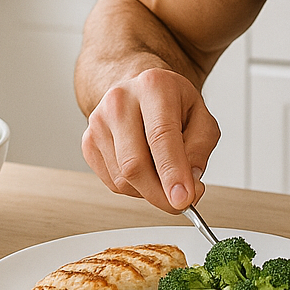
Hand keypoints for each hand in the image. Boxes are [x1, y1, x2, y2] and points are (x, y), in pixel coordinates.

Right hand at [81, 67, 220, 213]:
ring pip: (123, 179)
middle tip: (181, 203)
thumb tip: (188, 184)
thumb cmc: (171, 103)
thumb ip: (200, 148)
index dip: (172, 172)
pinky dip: (134, 188)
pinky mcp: (88, 142)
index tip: (184, 199)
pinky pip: (112, 182)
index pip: (161, 136)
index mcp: (154, 86)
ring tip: (165, 174)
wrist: (139, 90)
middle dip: (160, 194)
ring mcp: (98, 122)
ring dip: (149, 191)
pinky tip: (147, 171)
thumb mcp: (201, 116)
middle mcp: (120, 101)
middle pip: (135, 163)